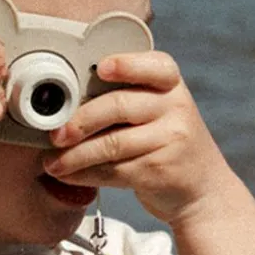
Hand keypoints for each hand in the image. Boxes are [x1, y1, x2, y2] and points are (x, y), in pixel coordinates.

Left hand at [41, 51, 231, 224]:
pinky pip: (114, 171)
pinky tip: (69, 175)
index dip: (126, 65)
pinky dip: (86, 174)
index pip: (154, 66)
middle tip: (55, 134)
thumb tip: (64, 103)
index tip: (101, 68)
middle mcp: (175, 107)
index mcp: (170, 84)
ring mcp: (171, 139)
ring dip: (75, 156)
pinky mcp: (160, 170)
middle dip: (80, 121)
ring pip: (112, 144)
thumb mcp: (158, 110)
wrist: (203, 189)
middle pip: (119, 106)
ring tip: (52, 162)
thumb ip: (124, 97)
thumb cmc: (164, 142)